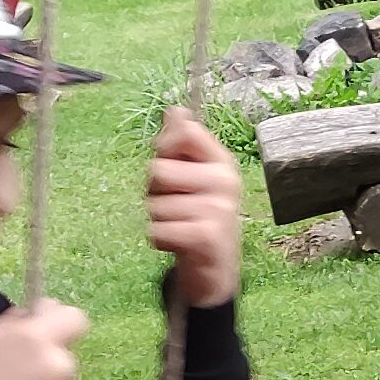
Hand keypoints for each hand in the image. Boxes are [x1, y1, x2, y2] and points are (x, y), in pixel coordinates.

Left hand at [147, 110, 243, 308]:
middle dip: (154, 191)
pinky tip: (177, 244)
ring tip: (179, 226)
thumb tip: (174, 109)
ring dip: (157, 219)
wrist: (216, 270)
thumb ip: (181, 144)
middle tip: (174, 205)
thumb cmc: (197, 215)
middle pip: (157, 169)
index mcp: (221, 160)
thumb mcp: (192, 176)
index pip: (185, 131)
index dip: (164, 148)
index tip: (172, 165)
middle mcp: (226, 180)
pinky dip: (159, 240)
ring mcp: (219, 209)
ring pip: (154, 205)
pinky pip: (157, 231)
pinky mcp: (207, 237)